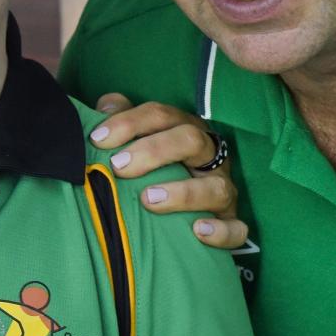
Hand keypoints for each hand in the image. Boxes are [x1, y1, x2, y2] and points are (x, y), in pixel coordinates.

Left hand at [87, 94, 248, 249]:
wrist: (182, 213)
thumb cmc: (153, 168)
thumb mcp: (136, 141)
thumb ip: (121, 121)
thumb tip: (107, 105)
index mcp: (185, 129)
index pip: (161, 115)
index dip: (129, 123)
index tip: (98, 140)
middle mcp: (209, 155)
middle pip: (191, 140)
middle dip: (153, 151)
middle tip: (119, 166)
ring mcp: (223, 189)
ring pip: (216, 186)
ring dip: (182, 193)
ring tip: (149, 199)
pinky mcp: (231, 222)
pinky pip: (236, 228)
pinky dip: (221, 230)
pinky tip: (198, 230)